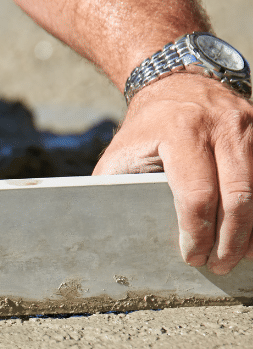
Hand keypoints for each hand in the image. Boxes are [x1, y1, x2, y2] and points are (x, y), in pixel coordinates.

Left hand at [95, 73, 252, 274]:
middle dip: (231, 238)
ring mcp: (249, 127)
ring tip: (241, 255)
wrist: (176, 84)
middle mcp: (221, 126)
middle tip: (221, 264)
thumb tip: (110, 227)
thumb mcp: (122, 153)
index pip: (196, 193)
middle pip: (237, 195)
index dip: (197, 231)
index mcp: (180, 132)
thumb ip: (117, 187)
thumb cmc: (145, 128)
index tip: (192, 255)